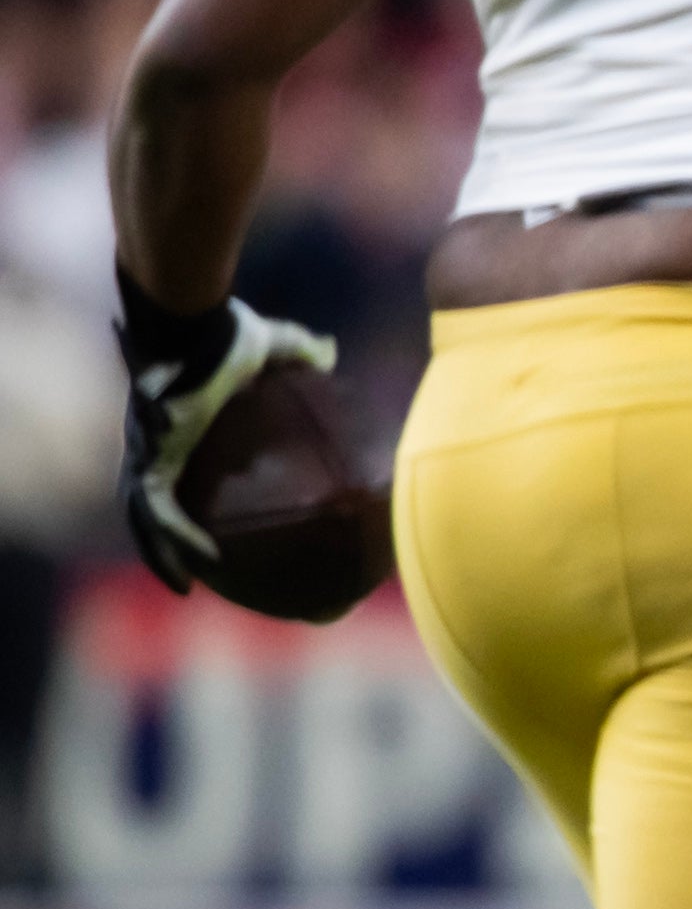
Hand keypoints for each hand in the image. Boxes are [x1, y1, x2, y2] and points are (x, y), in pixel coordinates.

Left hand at [116, 275, 336, 594]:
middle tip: (183, 576)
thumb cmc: (226, 328)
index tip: (193, 526)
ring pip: (144, 521)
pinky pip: (160, 515)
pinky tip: (205, 563)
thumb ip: (299, 352)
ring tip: (187, 587)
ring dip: (162, 556)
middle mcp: (150, 446)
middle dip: (156, 544)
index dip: (171, 502)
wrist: (194, 321)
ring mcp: (145, 455)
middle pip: (144, 508)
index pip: (163, 473)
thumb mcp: (272, 345)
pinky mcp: (152, 461)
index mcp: (171, 425)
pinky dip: (178, 541)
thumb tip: (331, 353)